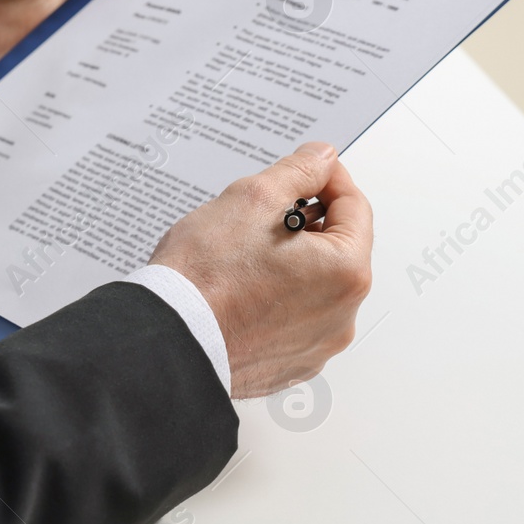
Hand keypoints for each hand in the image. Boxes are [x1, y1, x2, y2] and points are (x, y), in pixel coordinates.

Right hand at [149, 142, 373, 399]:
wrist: (169, 339)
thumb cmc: (207, 277)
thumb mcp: (254, 198)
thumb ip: (299, 171)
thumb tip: (321, 159)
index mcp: (346, 273)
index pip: (354, 207)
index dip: (328, 179)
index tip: (310, 171)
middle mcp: (341, 316)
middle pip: (335, 249)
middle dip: (306, 223)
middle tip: (265, 212)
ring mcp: (316, 345)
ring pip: (314, 286)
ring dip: (291, 262)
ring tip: (246, 254)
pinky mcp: (290, 364)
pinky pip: (293, 319)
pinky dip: (276, 300)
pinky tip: (243, 288)